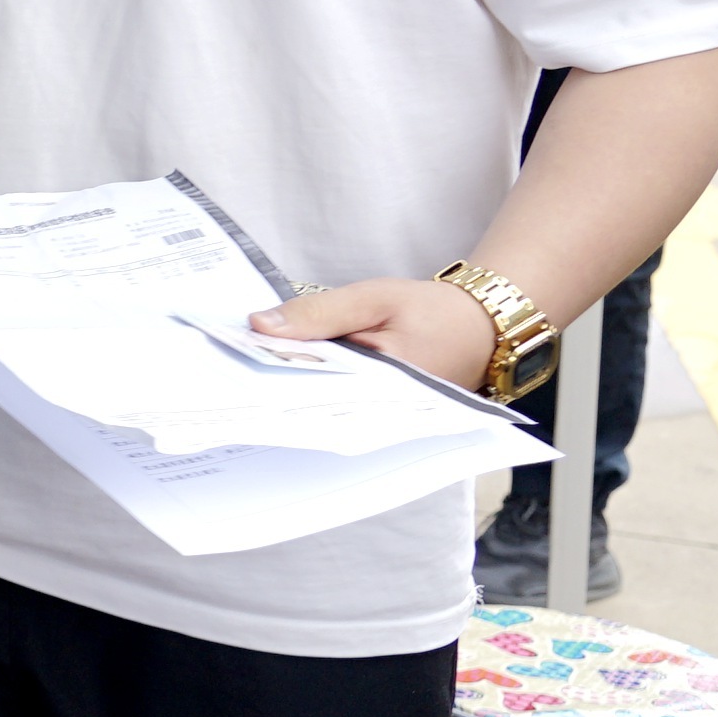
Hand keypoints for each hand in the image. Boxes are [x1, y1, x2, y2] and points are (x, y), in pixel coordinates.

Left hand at [248, 274, 503, 392]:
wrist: (482, 326)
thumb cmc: (431, 310)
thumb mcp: (372, 299)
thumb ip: (318, 313)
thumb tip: (260, 326)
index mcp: (387, 386)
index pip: (316, 387)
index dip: (274, 375)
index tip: (235, 364)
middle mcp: (386, 413)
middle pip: (317, 401)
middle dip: (280, 384)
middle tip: (235, 373)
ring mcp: (386, 417)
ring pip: (328, 403)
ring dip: (297, 385)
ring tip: (256, 373)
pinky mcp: (385, 413)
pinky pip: (344, 401)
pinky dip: (320, 385)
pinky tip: (294, 372)